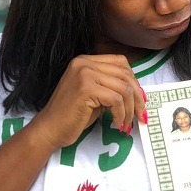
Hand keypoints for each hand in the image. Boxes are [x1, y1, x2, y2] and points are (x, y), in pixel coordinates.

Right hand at [30, 54, 146, 149]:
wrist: (50, 129)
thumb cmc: (72, 116)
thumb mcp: (95, 96)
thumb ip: (111, 88)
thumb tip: (138, 93)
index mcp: (86, 60)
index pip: (121, 63)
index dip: (134, 82)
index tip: (140, 101)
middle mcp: (84, 62)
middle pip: (125, 74)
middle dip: (137, 97)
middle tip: (140, 115)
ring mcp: (84, 73)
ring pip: (123, 88)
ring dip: (130, 109)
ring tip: (126, 123)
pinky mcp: (86, 88)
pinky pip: (116, 100)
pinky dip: (121, 114)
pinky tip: (117, 124)